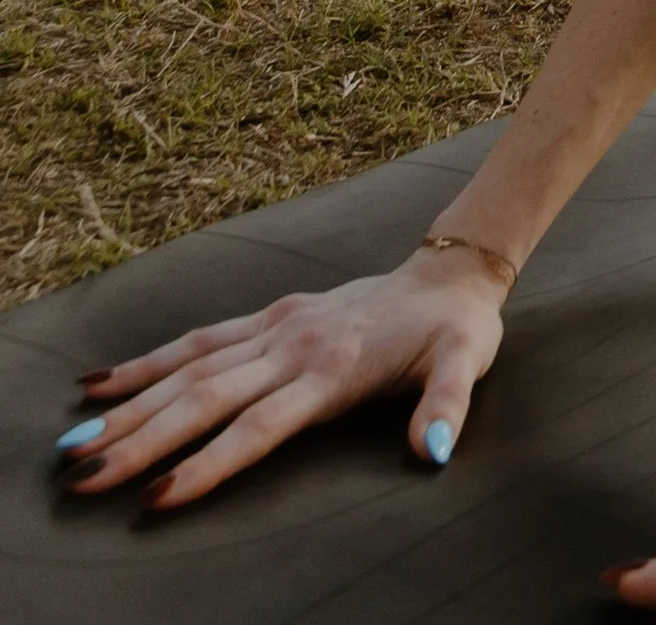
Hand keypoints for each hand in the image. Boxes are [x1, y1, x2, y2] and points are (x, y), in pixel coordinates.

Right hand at [58, 248, 508, 508]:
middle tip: (84, 476)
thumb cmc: (454, 330)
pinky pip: (199, 341)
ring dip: (131, 406)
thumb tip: (430, 454)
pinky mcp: (268, 317)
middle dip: (143, 441)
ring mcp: (276, 328)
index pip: (259, 427)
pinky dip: (148, 363)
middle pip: (206, 399)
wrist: (446, 272)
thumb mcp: (466, 364)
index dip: (210, 464)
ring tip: (75, 440)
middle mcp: (292, 347)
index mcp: (331, 370)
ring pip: (189, 369)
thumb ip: (446, 407)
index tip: (158, 498)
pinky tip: (101, 384)